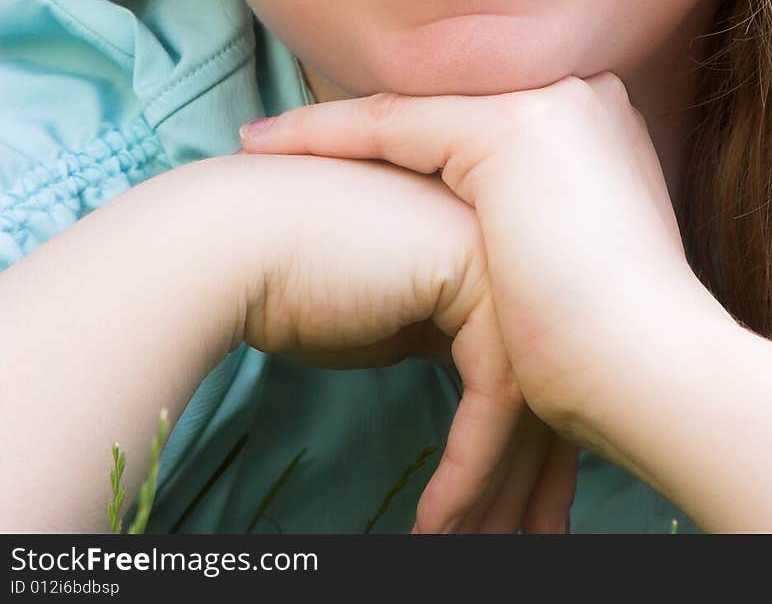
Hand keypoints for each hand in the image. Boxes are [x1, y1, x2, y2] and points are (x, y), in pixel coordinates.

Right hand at [225, 151, 577, 531]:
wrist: (224, 244)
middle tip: (523, 542)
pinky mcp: (473, 275)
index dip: (524, 445)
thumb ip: (434, 332)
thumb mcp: (382, 315)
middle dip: (529, 476)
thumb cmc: (282, 284)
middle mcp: (496, 233)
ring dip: (496, 489)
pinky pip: (495, 396)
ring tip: (468, 548)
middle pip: (538, 372)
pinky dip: (468, 472)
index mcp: (479, 236)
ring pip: (525, 391)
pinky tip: (436, 520)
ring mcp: (490, 245)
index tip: (518, 514)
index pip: (526, 352)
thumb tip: (483, 410)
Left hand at [239, 76, 730, 464]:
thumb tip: (486, 248)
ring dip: (324, 132)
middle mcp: (576, 98)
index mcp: (596, 126)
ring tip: (262, 148)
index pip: (475, 124)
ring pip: (405, 112)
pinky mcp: (506, 132)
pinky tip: (267, 147)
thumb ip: (535, 228)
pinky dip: (321, 137)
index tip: (346, 159)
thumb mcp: (572, 264)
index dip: (404, 138)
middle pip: (438, 109)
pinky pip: (386, 126)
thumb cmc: (618, 349)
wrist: (663, 373)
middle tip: (284, 141)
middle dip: (360, 130)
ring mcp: (545, 107)